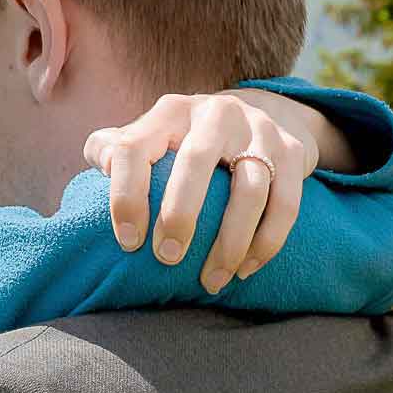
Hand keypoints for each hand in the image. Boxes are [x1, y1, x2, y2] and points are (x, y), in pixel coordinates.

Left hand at [83, 91, 321, 293]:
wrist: (260, 114)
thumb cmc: (185, 142)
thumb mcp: (148, 135)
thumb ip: (111, 148)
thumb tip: (101, 166)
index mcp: (170, 111)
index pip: (134, 147)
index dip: (126, 195)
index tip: (128, 241)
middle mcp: (216, 113)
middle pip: (197, 160)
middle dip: (181, 214)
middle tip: (168, 259)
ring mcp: (259, 130)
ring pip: (250, 187)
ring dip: (231, 241)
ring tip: (212, 280)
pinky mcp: (292, 152)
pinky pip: (285, 203)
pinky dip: (267, 242)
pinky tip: (245, 269)